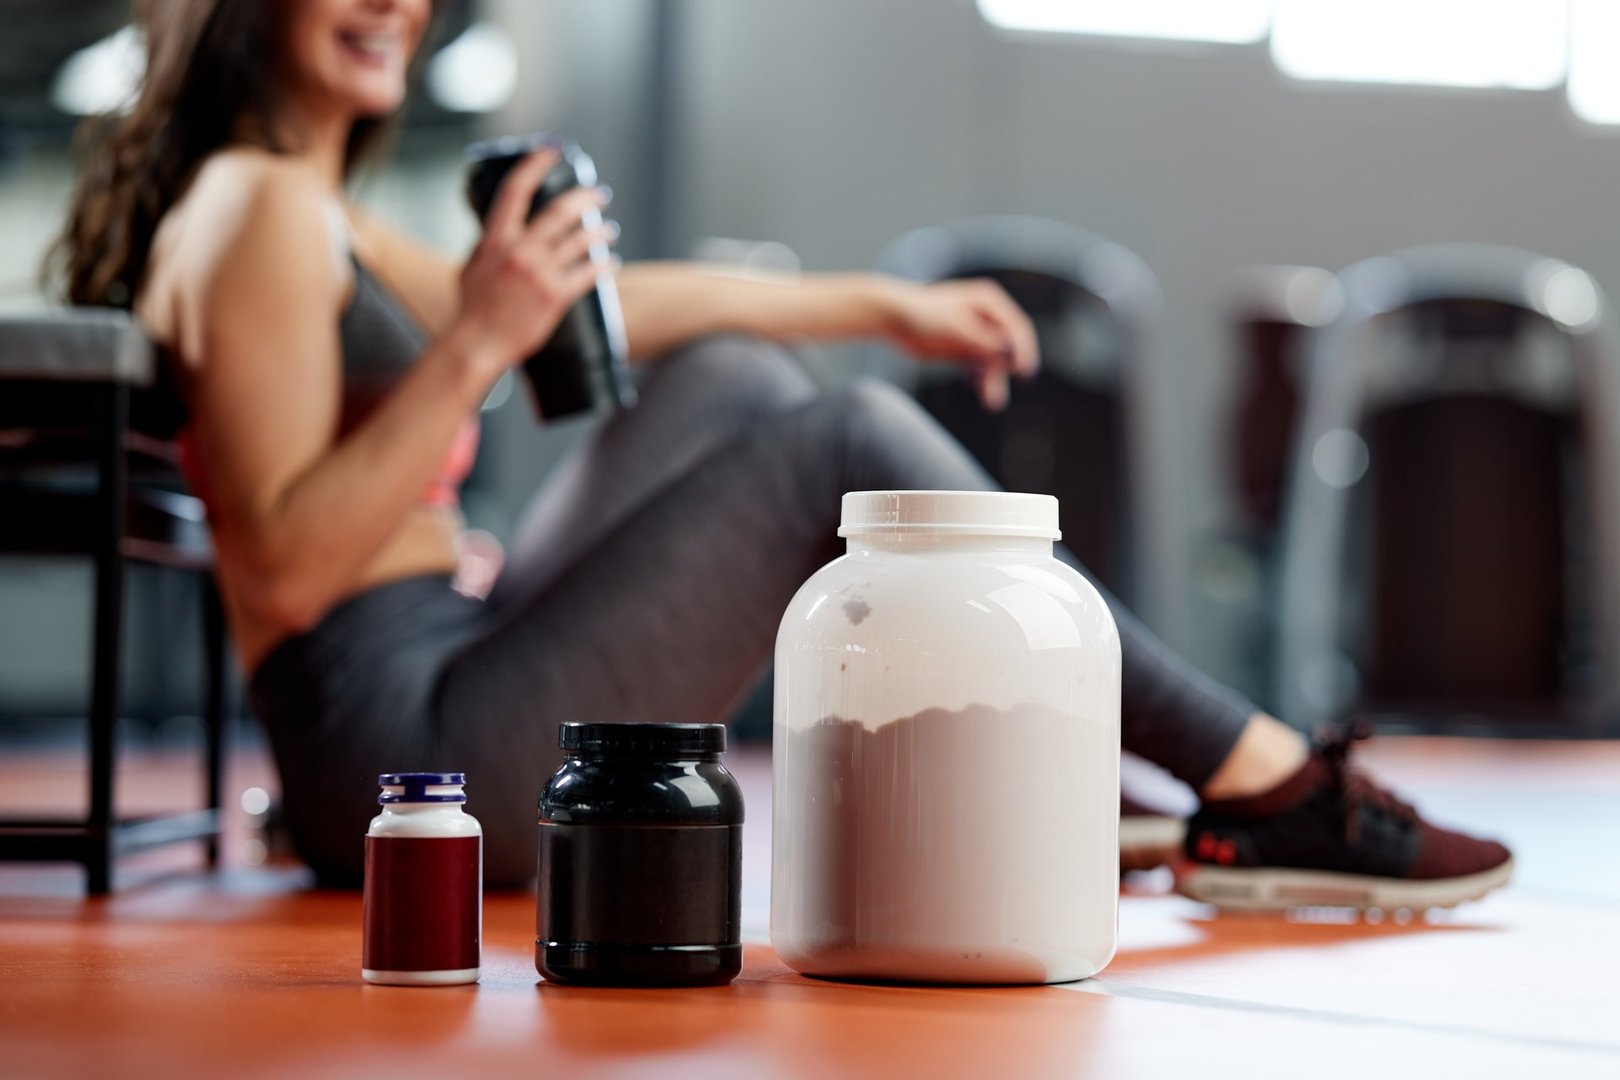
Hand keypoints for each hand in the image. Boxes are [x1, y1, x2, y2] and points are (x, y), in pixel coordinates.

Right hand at [451, 150, 615, 377]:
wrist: (479, 342)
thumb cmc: (472, 308)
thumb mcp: (470, 266)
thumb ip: (486, 245)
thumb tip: (500, 230)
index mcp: (496, 239)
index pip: (516, 190)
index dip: (535, 165)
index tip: (551, 151)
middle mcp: (520, 251)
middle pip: (559, 212)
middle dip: (584, 199)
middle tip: (599, 194)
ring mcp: (539, 273)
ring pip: (580, 242)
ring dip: (599, 233)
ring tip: (609, 229)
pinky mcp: (556, 296)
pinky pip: (588, 275)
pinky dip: (603, 266)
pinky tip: (612, 262)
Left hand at [885, 278, 1038, 410]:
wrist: (894, 318)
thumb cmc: (923, 313)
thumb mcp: (955, 326)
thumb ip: (982, 338)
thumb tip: (1008, 349)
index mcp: (989, 302)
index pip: (1017, 327)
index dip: (1024, 349)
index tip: (1023, 371)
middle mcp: (987, 317)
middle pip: (1008, 346)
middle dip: (1005, 370)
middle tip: (998, 395)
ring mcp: (977, 333)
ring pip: (995, 360)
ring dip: (994, 379)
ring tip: (992, 402)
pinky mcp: (965, 348)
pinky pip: (981, 366)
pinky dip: (982, 378)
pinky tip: (978, 388)